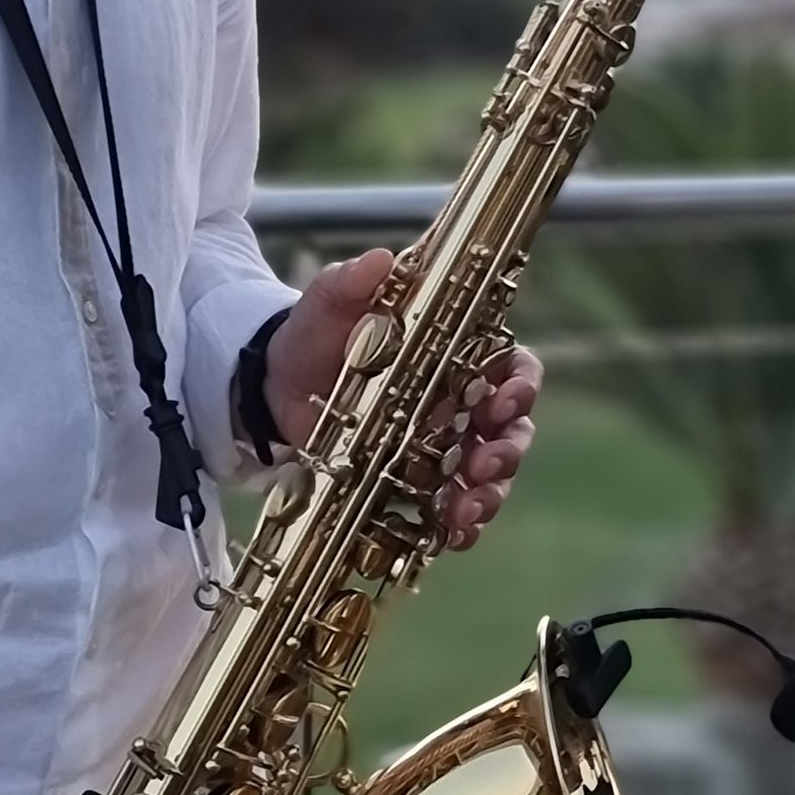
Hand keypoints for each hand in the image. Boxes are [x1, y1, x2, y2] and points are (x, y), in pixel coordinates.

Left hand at [260, 248, 542, 550]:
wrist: (273, 384)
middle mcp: (459, 401)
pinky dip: (459, 524)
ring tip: (464, 511)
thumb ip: (350, 282)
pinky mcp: (413, 481)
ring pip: (489, 475)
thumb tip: (380, 260)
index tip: (505, 401)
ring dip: (489, 495)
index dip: (521, 385)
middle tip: (483, 467)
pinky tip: (452, 534)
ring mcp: (440, 446)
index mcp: (453, 355)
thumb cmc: (313, 335)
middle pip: (510, 429)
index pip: (512, 367)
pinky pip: (451, 507)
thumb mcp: (326, 302)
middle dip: (508, 451)